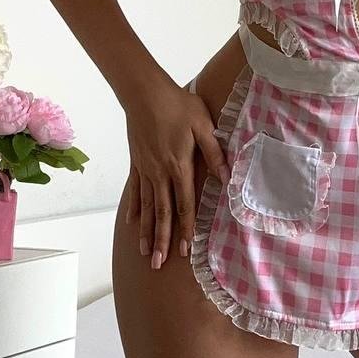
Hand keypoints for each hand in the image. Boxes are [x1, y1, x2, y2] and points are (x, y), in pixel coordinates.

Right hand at [121, 77, 230, 269]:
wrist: (144, 92)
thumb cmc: (177, 105)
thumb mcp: (202, 124)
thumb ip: (213, 151)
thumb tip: (226, 176)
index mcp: (179, 165)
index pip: (184, 204)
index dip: (186, 228)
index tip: (186, 251)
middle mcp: (160, 173)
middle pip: (162, 213)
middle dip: (163, 240)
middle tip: (159, 264)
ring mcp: (145, 169)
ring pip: (146, 207)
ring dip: (147, 232)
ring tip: (145, 253)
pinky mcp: (136, 162)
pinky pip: (135, 191)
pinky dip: (134, 209)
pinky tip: (132, 224)